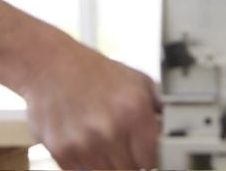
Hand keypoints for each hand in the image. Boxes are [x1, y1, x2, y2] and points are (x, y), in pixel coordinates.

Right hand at [23, 37, 160, 169]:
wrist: (52, 65)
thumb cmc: (94, 71)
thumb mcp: (136, 79)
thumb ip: (158, 106)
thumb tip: (173, 128)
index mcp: (134, 111)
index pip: (151, 161)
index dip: (147, 157)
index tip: (143, 153)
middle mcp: (110, 130)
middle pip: (129, 170)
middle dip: (127, 161)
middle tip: (119, 144)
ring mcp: (85, 143)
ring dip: (106, 163)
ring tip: (100, 140)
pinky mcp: (62, 151)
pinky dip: (84, 163)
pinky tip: (83, 140)